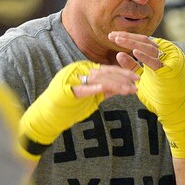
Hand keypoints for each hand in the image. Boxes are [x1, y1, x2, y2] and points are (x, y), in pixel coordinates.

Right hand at [19, 60, 138, 158]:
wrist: (47, 115)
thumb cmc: (69, 107)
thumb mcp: (91, 97)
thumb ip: (105, 90)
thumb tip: (122, 88)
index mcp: (85, 70)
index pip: (108, 69)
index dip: (124, 73)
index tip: (137, 78)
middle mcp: (79, 71)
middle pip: (106, 73)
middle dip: (123, 78)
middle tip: (137, 84)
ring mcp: (72, 79)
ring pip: (98, 79)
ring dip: (115, 84)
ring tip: (127, 90)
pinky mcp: (66, 90)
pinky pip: (83, 88)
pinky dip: (94, 88)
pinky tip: (106, 88)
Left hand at [110, 32, 184, 157]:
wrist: (173, 107)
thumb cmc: (158, 92)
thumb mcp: (141, 77)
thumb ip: (131, 66)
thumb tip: (119, 54)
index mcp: (158, 54)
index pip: (141, 42)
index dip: (127, 37)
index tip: (112, 36)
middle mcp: (166, 54)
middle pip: (144, 41)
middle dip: (127, 38)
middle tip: (112, 36)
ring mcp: (170, 60)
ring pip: (149, 48)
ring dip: (132, 43)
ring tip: (118, 40)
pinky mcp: (171, 70)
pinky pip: (156, 62)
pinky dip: (145, 57)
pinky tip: (133, 52)